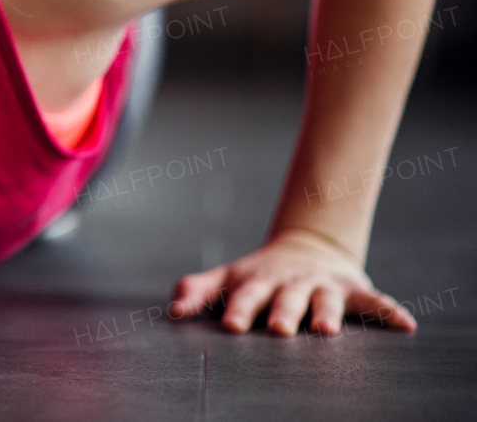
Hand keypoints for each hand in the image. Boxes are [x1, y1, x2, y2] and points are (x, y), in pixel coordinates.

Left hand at [168, 228, 416, 335]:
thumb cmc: (259, 276)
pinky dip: (390, 311)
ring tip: (328, 331)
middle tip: (278, 329)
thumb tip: (173, 309)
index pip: (245, 296)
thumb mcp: (228, 277)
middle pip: (285, 300)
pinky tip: (405, 324)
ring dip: (327, 314)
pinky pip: (374, 301)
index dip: (238, 309)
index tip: (231, 325)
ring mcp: (323, 287)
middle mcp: (291, 284)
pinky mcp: (353, 290)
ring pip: (326, 302)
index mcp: (258, 282)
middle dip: (282, 313)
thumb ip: (198, 290)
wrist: (306, 248)